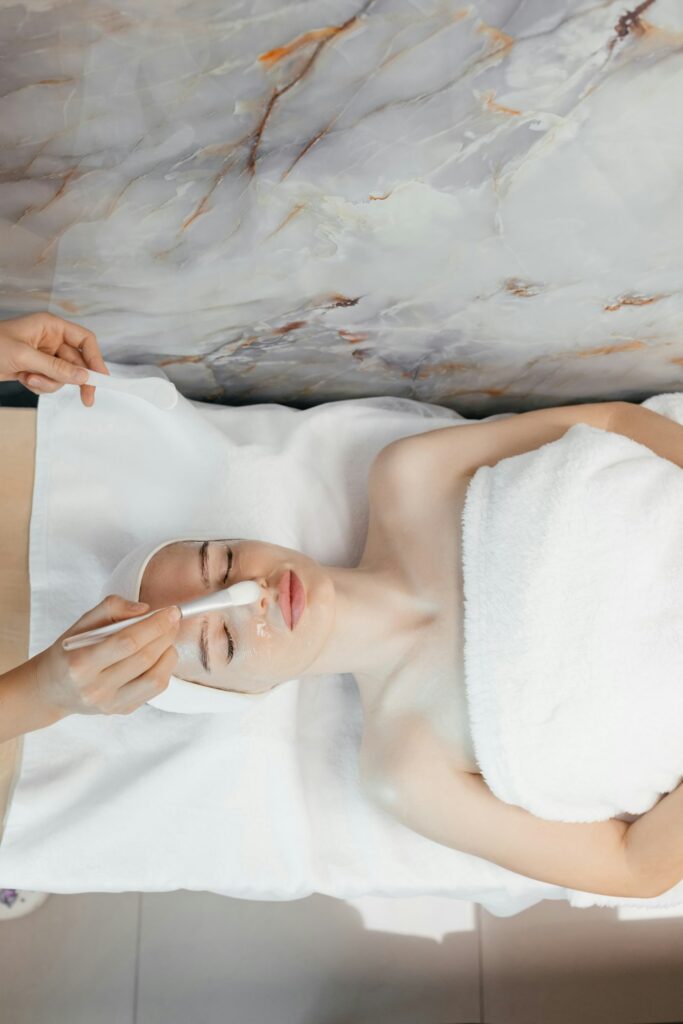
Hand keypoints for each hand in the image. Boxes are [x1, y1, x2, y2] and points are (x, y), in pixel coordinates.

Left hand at [0, 311, 108, 406]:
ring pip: (63, 375)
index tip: (101, 379)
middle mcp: (50, 339)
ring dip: (49, 383)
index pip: (84, 340)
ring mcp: (43, 355)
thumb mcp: (25, 356)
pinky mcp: (35, 368)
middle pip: (77, 362)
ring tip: (28, 379)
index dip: (96, 359)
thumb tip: (84, 376)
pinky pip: (49, 381)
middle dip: (72, 379)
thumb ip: (56, 367)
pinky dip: (39, 385)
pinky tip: (22, 379)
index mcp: (50, 326)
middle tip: (86, 400)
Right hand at [31, 595, 180, 717]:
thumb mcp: (81, 624)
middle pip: (144, 659)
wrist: (52, 689)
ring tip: (167, 638)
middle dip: (165, 635)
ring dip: (169, 653)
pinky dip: (164, 669)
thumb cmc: (69, 653)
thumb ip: (111, 608)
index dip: (154, 625)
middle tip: (173, 619)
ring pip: (155, 679)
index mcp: (81, 663)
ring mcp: (110, 703)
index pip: (127, 642)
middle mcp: (95, 688)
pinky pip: (154, 690)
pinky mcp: (122, 710)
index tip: (170, 611)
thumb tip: (144, 609)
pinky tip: (160, 655)